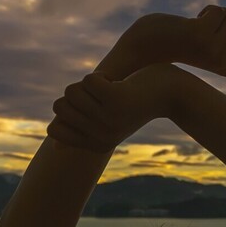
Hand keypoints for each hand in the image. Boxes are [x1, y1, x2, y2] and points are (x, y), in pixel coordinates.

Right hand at [46, 66, 181, 151]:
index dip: (66, 111)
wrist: (171, 91)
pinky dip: (100, 75)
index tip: (91, 107)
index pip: (54, 129)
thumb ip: (81, 132)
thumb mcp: (109, 123)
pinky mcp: (115, 99)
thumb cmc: (137, 104)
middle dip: (78, 93)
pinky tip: (118, 81)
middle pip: (60, 106)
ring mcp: (109, 119)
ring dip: (90, 83)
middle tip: (106, 96)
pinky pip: (87, 80)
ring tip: (114, 89)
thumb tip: (55, 151)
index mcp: (98, 145)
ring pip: (71, 91)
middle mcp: (102, 136)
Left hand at [184, 5, 225, 76]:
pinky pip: (219, 10)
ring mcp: (213, 50)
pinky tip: (193, 23)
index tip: (223, 36)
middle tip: (212, 28)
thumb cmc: (185, 42)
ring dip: (220, 13)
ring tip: (203, 24)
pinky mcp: (200, 35)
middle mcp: (225, 63)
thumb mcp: (216, 47)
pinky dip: (208, 9)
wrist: (150, 46)